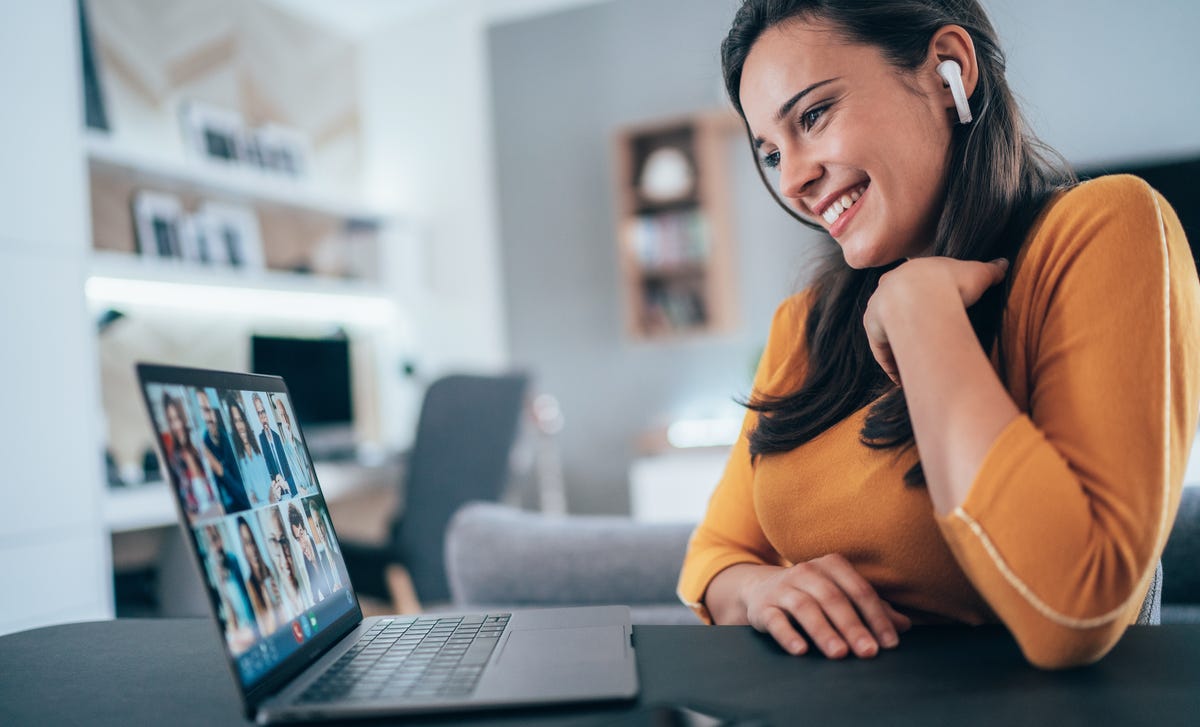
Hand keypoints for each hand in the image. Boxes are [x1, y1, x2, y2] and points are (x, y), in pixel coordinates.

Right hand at [742, 554, 911, 658]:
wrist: (761, 589)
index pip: (859, 590)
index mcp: (831, 565)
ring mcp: (782, 588)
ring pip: (804, 607)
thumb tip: (904, 626)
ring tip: (839, 653)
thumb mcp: (842, 595)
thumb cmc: (812, 594)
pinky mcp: (763, 607)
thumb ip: (871, 609)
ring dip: (823, 631)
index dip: (876, 617)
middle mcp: (806, 571)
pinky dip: (788, 635)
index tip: (890, 643)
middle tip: (868, 652)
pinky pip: (775, 619)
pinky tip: (801, 650)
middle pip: (833, 598)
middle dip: (853, 626)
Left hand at [863, 257, 1008, 384]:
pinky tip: (904, 379)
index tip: (933, 315)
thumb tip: (1005, 263)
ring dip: (899, 348)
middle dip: (908, 325)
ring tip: (914, 366)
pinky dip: (893, 366)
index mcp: (910, 272)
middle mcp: (888, 289)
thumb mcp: (977, 273)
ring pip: (888, 331)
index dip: (923, 301)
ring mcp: (877, 310)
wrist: (924, 296)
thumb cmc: (953, 282)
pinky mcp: (874, 331)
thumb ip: (990, 270)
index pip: (913, 287)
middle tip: (923, 341)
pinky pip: (883, 352)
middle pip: (896, 310)